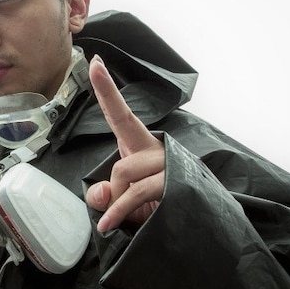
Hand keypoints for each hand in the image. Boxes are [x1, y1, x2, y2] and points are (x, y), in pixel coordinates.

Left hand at [85, 54, 165, 231]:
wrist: (195, 225)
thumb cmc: (154, 210)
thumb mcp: (121, 205)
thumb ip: (104, 197)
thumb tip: (101, 194)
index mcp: (140, 148)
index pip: (119, 115)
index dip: (106, 90)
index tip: (94, 63)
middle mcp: (157, 150)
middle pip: (119, 163)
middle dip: (114, 191)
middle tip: (121, 210)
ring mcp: (169, 163)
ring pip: (125, 173)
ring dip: (120, 203)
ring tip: (128, 217)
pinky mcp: (176, 181)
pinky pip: (138, 192)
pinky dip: (118, 212)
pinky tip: (107, 225)